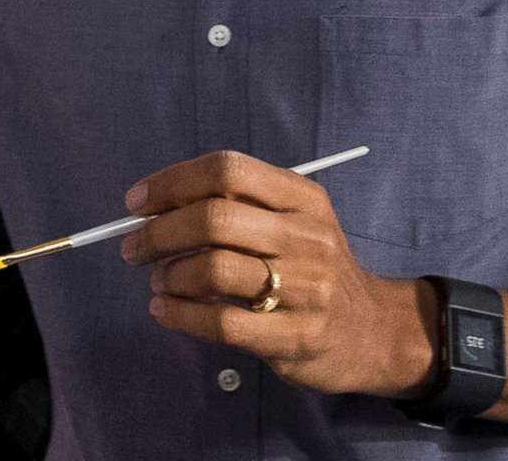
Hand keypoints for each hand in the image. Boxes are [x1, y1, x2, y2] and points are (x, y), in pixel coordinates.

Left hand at [119, 151, 435, 398]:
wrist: (373, 332)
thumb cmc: (311, 268)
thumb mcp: (290, 222)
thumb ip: (234, 207)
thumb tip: (151, 206)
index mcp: (302, 197)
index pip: (228, 170)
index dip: (173, 182)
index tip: (136, 202)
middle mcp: (308, 236)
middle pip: (215, 218)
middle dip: (159, 232)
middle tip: (133, 248)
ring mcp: (307, 288)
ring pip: (215, 269)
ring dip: (170, 276)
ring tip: (158, 282)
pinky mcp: (298, 337)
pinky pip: (224, 323)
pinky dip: (181, 316)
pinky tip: (165, 312)